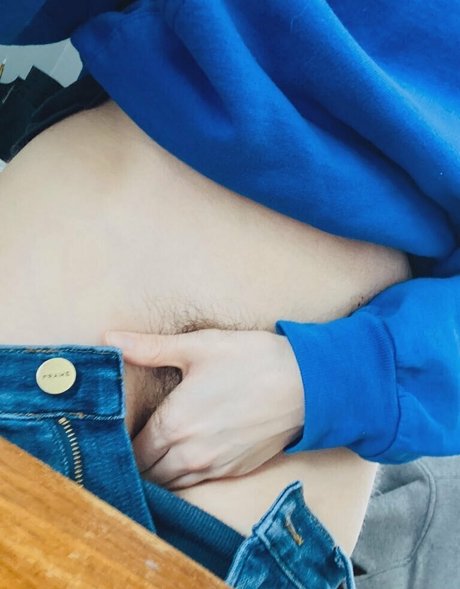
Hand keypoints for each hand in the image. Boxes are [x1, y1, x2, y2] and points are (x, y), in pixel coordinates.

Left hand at [104, 328, 303, 488]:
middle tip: (134, 442)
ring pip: (171, 483)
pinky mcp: (235, 471)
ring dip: (159, 472)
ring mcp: (214, 466)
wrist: (306, 385)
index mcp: (174, 424)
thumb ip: (149, 348)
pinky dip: (185, 476)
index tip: (118, 433)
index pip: (132, 450)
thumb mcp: (198, 347)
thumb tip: (110, 339)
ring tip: (156, 454)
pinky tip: (186, 457)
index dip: (120, 444)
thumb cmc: (251, 361)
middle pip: (148, 472)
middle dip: (137, 461)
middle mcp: (190, 454)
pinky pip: (198, 484)